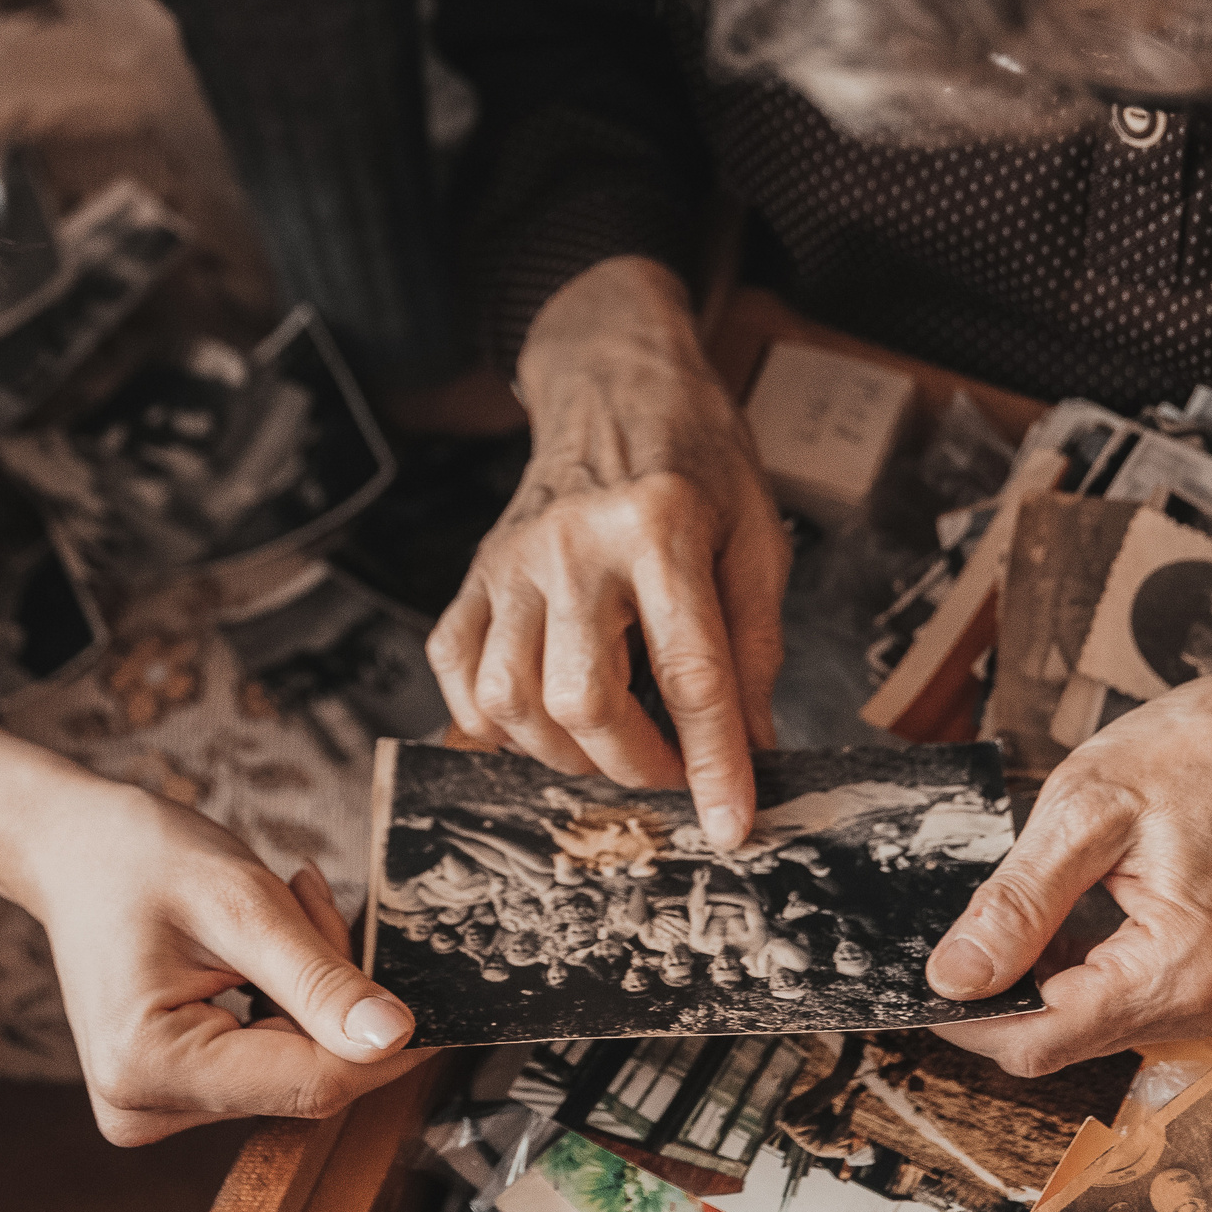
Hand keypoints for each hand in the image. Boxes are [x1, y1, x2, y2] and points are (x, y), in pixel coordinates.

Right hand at [0, 709, 429, 1144]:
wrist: (74, 849)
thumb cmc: (140, 859)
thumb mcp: (243, 903)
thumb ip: (319, 980)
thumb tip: (396, 1038)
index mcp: (150, 1067)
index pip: (314, 1082)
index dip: (386, 1040)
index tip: (431, 992)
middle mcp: (144, 1108)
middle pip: (306, 1074)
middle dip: (333, 993)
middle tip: (311, 898)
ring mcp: (155, 1107)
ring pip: (295, 1066)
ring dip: (311, 991)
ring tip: (279, 907)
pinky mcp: (171, 1094)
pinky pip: (269, 1061)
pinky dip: (286, 1002)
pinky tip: (262, 948)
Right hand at [428, 256, 790, 848]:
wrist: (614, 384)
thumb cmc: (697, 459)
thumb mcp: (756, 538)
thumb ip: (753, 647)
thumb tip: (751, 753)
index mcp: (660, 526)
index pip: (689, 673)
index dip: (713, 764)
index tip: (730, 827)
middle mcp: (572, 543)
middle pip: (580, 699)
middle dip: (631, 766)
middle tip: (670, 770)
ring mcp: (511, 559)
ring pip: (509, 698)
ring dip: (561, 751)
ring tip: (609, 742)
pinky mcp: (473, 572)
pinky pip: (455, 670)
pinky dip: (491, 719)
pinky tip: (540, 716)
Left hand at [924, 596, 1211, 1074]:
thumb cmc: (1189, 755)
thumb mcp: (1083, 813)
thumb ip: (1018, 904)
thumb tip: (952, 978)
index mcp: (1180, 968)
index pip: (1040, 1039)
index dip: (966, 1017)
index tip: (911, 975)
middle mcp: (1198, 1004)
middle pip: (1052, 1042)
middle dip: (990, 998)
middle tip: (946, 930)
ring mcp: (1197, 999)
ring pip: (1068, 1026)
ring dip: (1021, 982)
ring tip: (1003, 908)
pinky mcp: (1186, 983)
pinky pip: (1096, 1002)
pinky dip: (1054, 970)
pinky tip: (1042, 919)